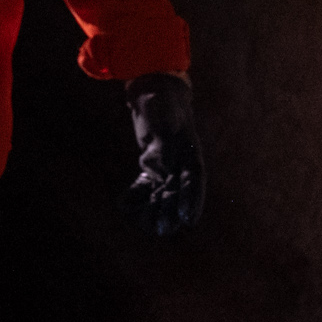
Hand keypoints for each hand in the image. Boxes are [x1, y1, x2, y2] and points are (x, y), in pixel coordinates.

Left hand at [120, 72, 202, 237]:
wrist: (154, 91)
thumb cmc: (163, 103)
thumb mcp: (165, 118)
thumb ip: (165, 140)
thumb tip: (161, 162)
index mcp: (190, 152)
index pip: (194, 181)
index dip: (192, 202)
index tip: (188, 221)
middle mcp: (180, 162)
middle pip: (177, 192)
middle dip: (170, 211)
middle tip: (163, 230)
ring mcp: (166, 165)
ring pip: (162, 193)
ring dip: (156, 209)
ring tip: (148, 226)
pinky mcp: (152, 165)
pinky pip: (147, 185)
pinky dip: (138, 196)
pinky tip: (127, 205)